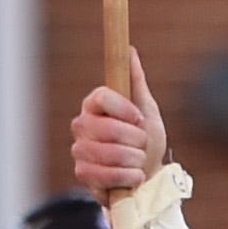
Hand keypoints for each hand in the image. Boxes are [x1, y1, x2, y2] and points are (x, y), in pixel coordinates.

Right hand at [69, 52, 168, 198]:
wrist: (148, 175)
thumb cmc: (146, 140)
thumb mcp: (147, 109)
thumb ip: (135, 81)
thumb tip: (129, 51)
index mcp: (94, 105)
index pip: (101, 97)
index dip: (125, 109)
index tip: (139, 119)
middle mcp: (81, 125)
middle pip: (109, 129)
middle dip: (137, 140)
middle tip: (141, 145)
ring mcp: (79, 151)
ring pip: (111, 153)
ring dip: (136, 160)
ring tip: (138, 160)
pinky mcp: (82, 174)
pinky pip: (107, 175)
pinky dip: (129, 177)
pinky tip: (134, 176)